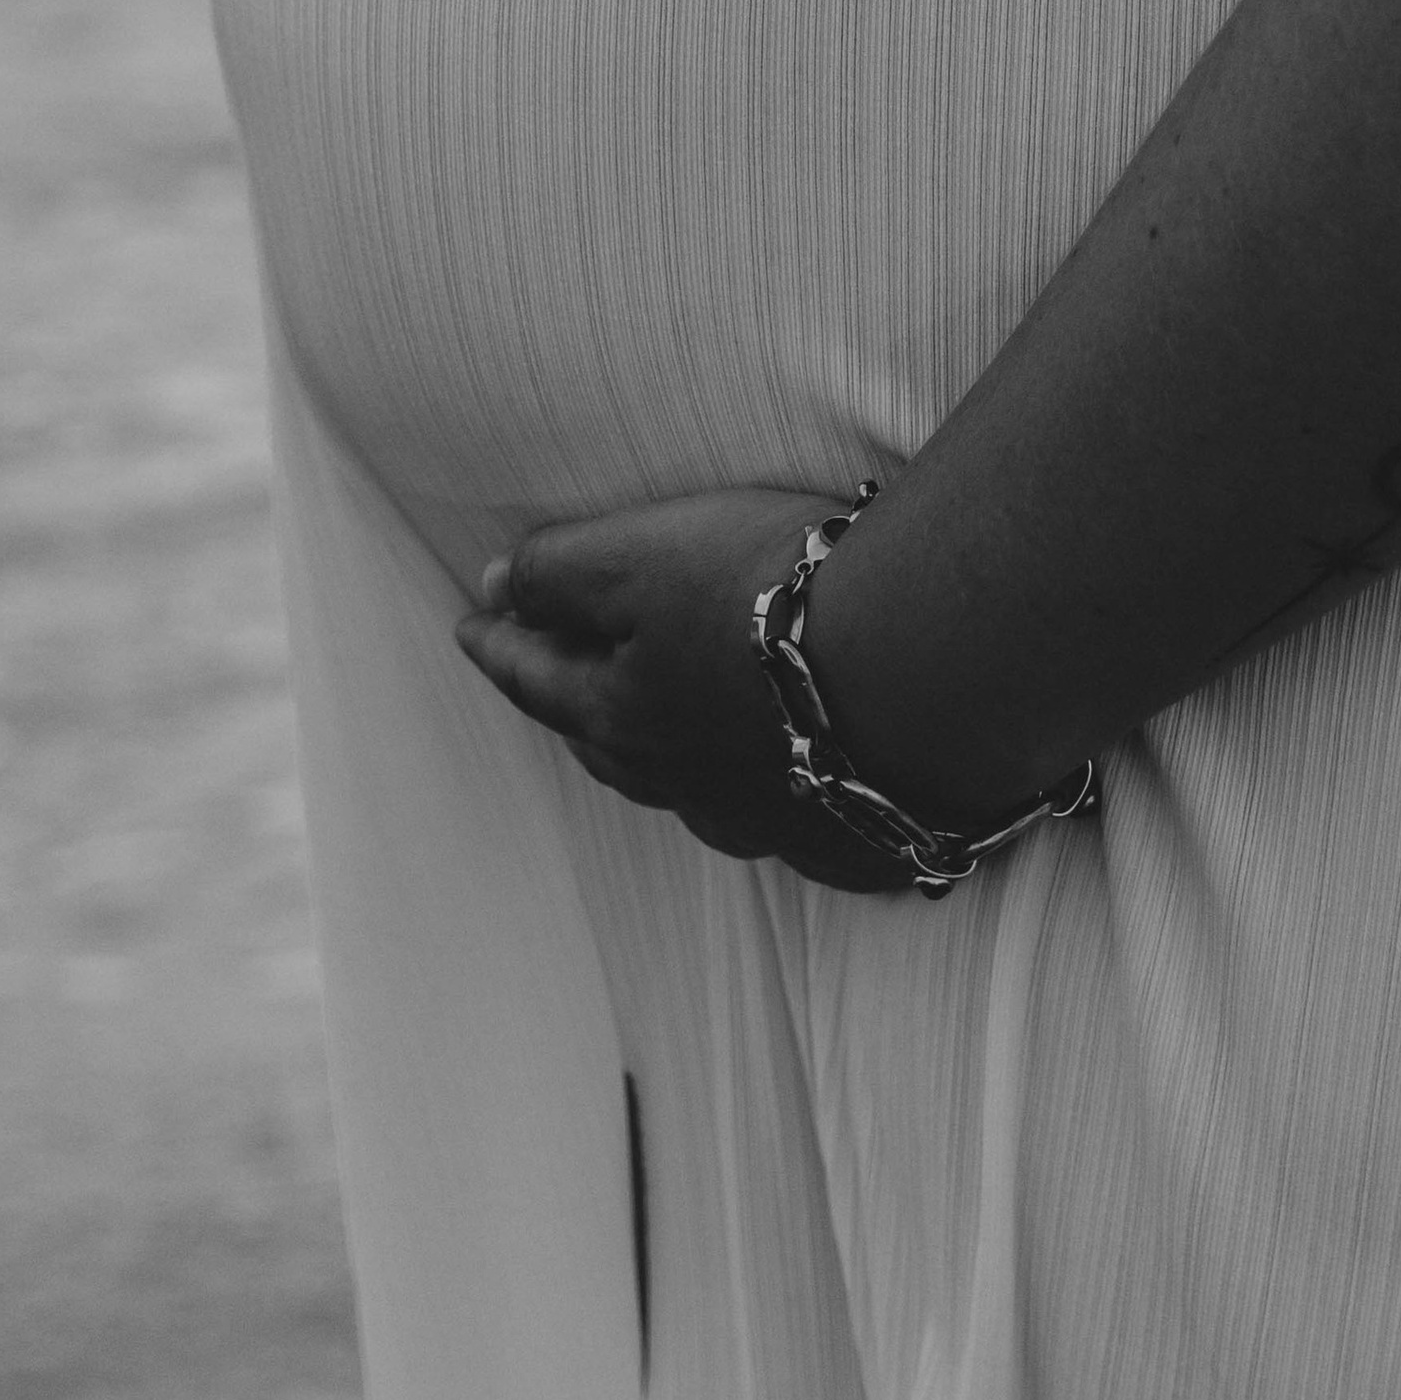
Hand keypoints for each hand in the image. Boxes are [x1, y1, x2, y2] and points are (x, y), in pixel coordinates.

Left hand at [454, 489, 917, 892]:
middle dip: (578, 710)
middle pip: (610, 749)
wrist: (932, 668)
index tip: (469, 625)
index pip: (537, 680)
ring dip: (674, 761)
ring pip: (698, 794)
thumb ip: (556, 572)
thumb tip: (493, 589)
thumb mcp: (638, 557)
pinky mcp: (859, 843)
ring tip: (670, 728)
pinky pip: (802, 829)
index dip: (499, 644)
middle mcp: (687, 788)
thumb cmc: (776, 600)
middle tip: (557, 679)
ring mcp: (775, 824)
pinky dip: (784, 802)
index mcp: (624, 720)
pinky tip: (801, 785)